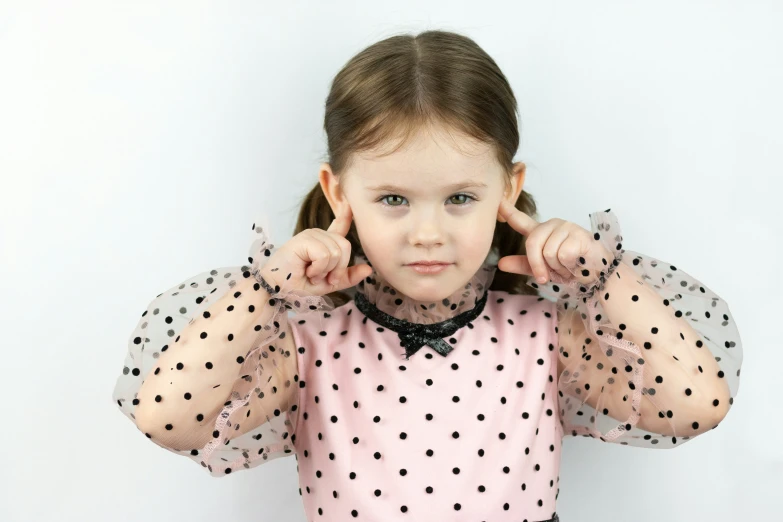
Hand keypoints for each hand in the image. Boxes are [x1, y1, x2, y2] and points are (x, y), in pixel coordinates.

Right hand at [260, 205, 372, 295]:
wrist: (277, 290)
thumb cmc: (299, 285)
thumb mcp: (329, 283)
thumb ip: (348, 276)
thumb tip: (369, 269)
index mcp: (326, 241)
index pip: (341, 221)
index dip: (347, 207)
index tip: (341, 182)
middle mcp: (320, 234)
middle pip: (346, 245)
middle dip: (338, 268)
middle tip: (323, 278)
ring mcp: (312, 234)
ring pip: (337, 252)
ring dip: (326, 270)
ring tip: (312, 274)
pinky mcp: (304, 239)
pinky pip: (325, 255)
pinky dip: (319, 269)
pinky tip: (307, 271)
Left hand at [496, 199, 614, 285]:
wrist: (596, 276)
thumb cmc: (571, 269)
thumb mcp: (544, 269)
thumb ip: (523, 265)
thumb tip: (500, 263)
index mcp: (541, 232)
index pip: (520, 220)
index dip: (507, 211)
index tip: (497, 201)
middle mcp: (552, 225)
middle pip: (532, 243)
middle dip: (538, 265)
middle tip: (549, 275)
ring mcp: (566, 227)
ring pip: (548, 252)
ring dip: (558, 267)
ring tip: (569, 265)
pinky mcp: (578, 234)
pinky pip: (563, 254)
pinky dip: (569, 265)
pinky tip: (578, 263)